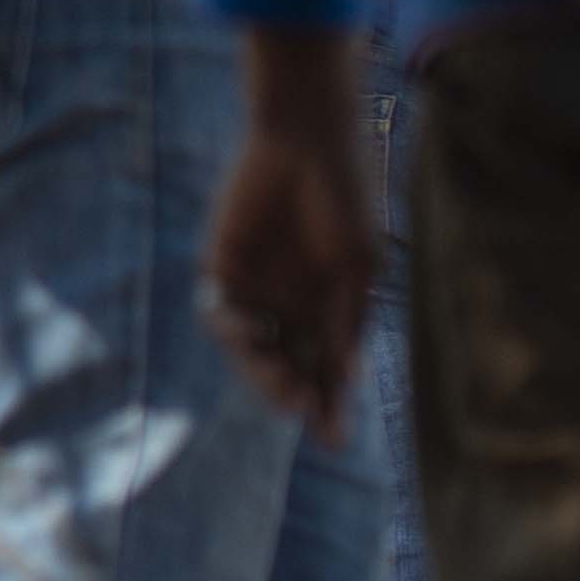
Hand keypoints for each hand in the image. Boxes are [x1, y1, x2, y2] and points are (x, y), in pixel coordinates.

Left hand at [205, 38, 379, 429]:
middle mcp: (290, 303)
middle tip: (304, 410)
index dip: (330, 405)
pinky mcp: (222, 267)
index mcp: (330, 305)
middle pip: (289, 367)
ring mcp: (255, 288)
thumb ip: (347, 321)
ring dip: (265, 374)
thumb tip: (348, 377)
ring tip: (282, 386)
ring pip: (254, 350)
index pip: (327, 368)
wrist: (306, 141)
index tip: (335, 439)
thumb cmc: (346, 199)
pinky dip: (234, 331)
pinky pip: (220, 314)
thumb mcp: (359, 267)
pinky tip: (252, 332)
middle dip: (296, 394)